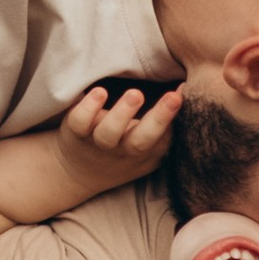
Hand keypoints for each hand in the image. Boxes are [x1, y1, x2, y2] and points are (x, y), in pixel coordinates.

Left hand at [51, 81, 182, 189]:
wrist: (78, 170)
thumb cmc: (123, 150)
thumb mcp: (149, 147)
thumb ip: (167, 123)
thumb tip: (184, 88)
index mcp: (145, 151)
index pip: (163, 138)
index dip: (173, 119)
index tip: (184, 96)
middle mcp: (123, 149)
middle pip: (141, 141)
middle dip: (158, 119)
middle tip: (172, 98)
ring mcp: (98, 142)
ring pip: (109, 133)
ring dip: (122, 114)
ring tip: (135, 94)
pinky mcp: (75, 131)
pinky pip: (79, 121)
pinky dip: (88, 107)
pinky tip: (99, 92)